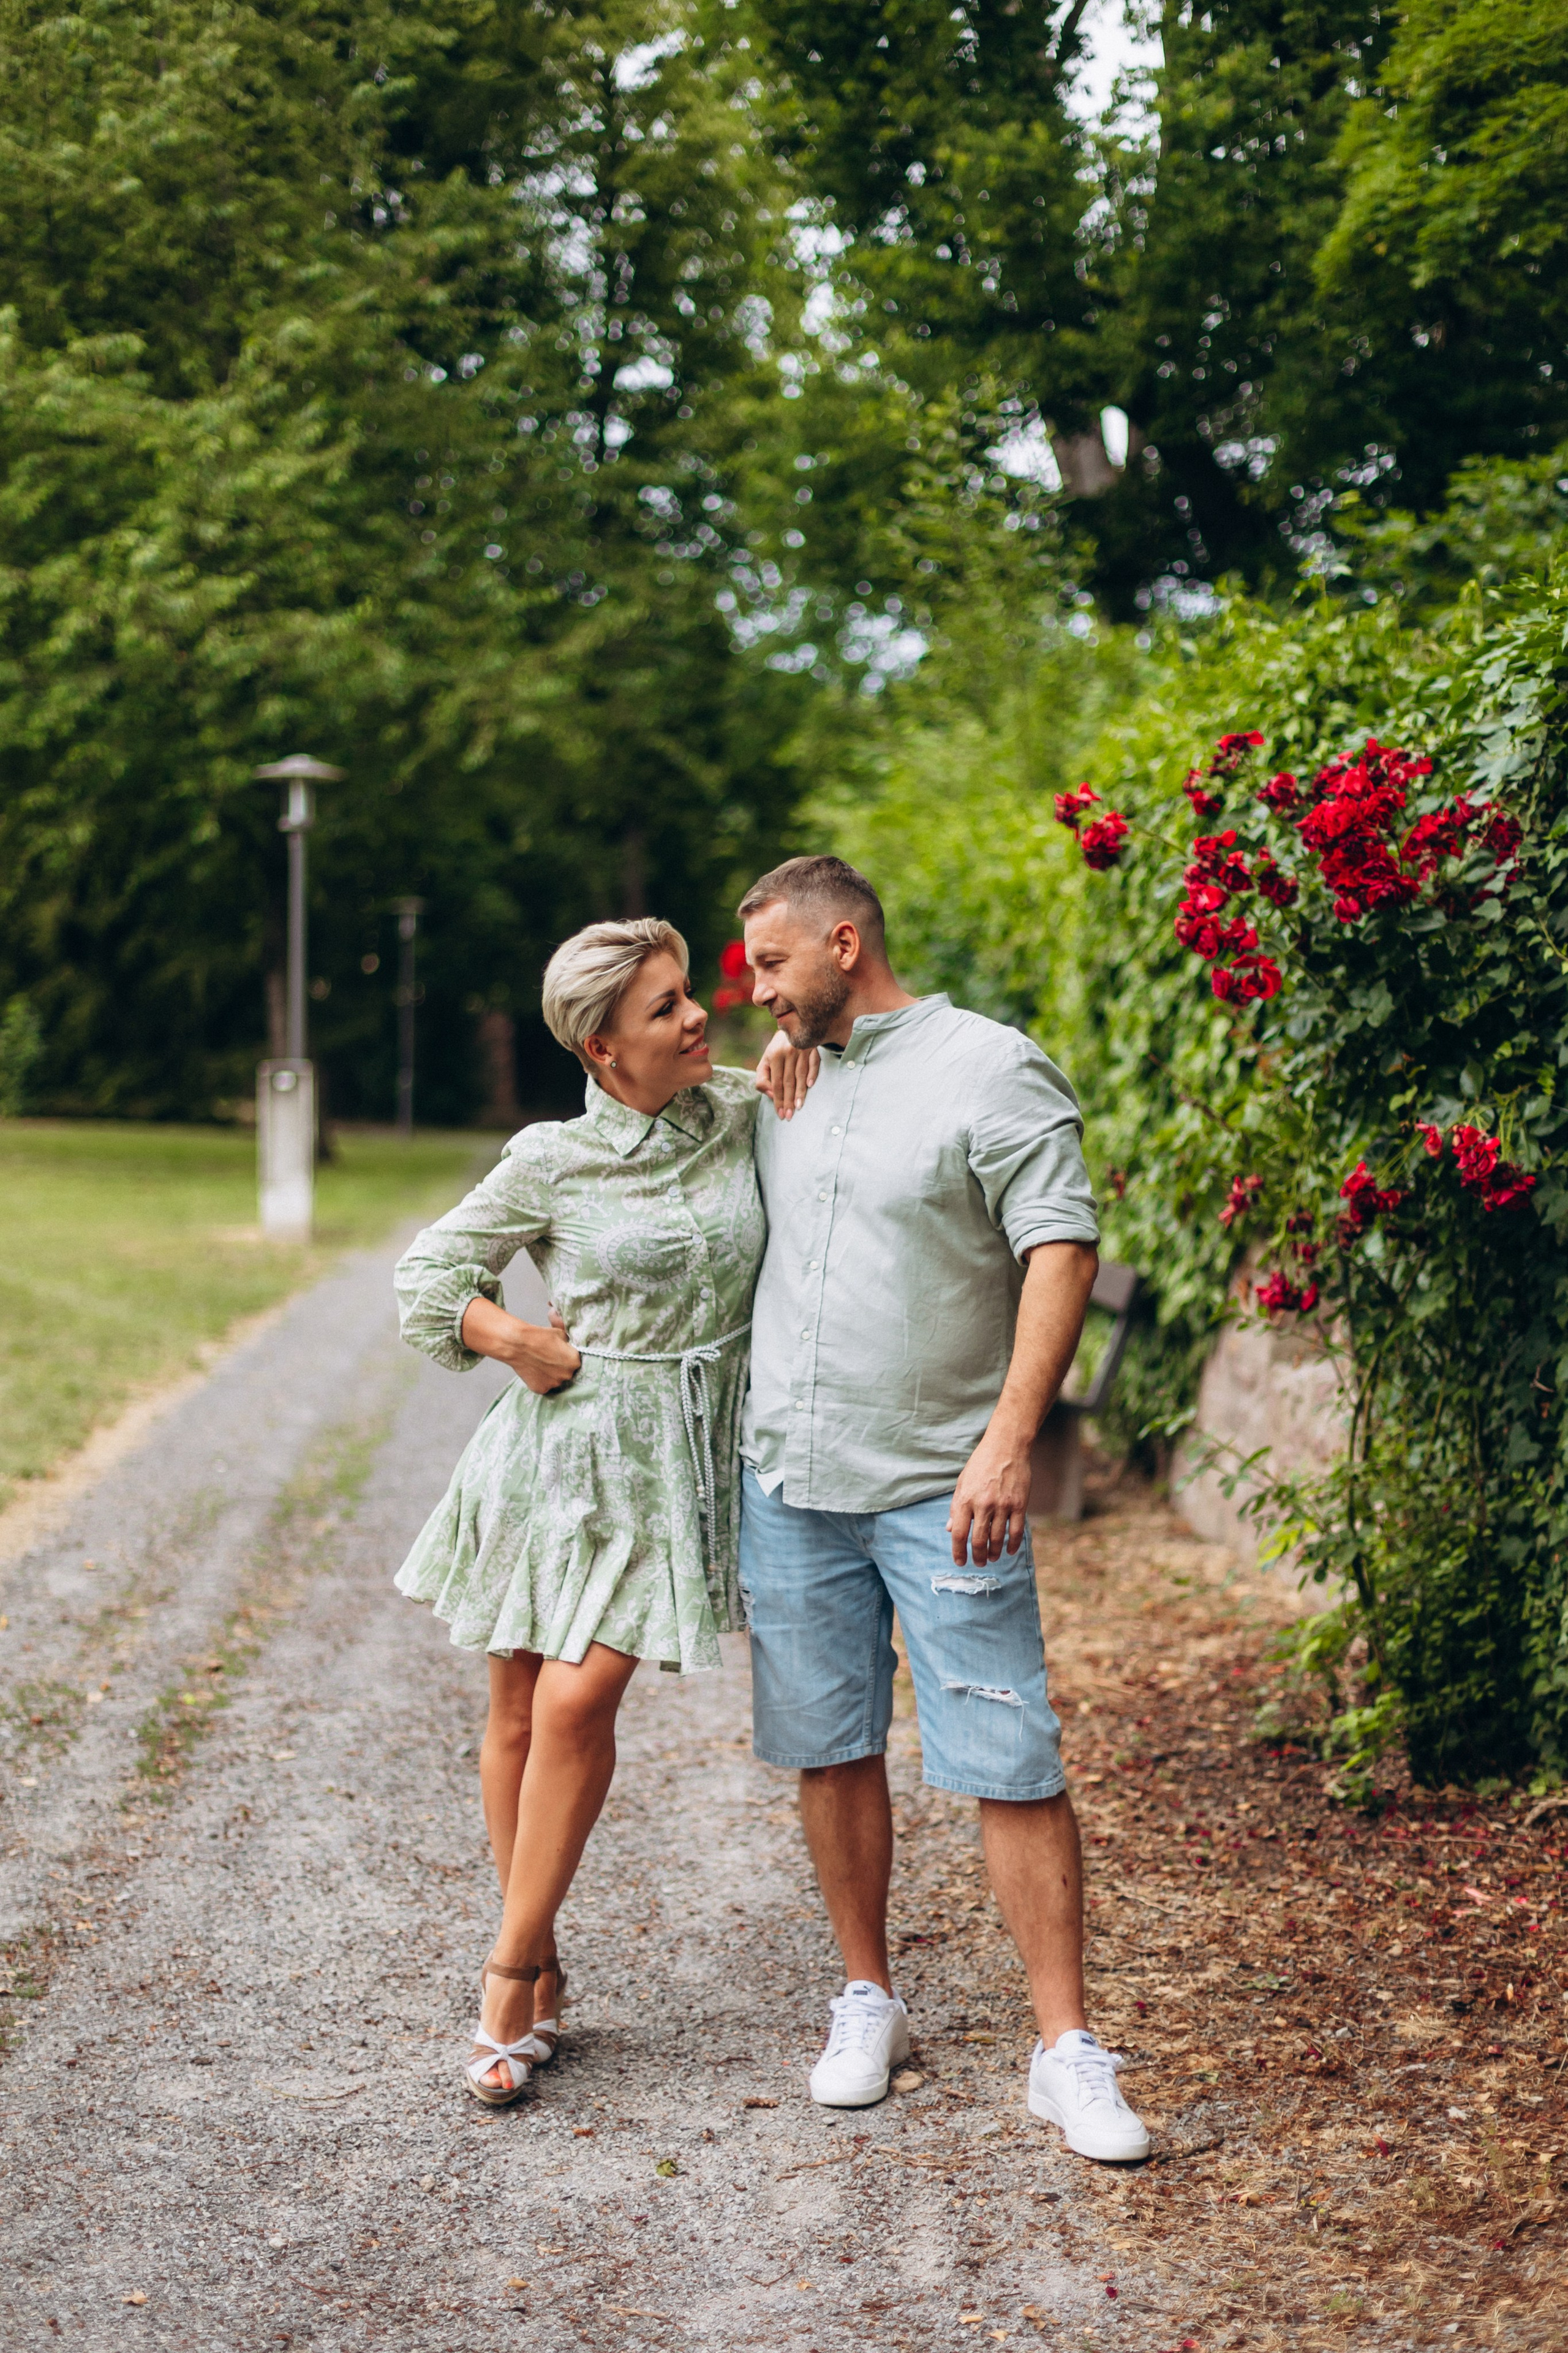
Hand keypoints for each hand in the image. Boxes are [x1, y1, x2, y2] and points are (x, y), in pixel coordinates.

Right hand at [461, 1292, 580, 1394]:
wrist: (518, 1344)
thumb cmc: (539, 1336)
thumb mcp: (559, 1333)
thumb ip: (568, 1340)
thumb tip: (569, 1341)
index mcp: (574, 1361)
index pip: (574, 1361)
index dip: (566, 1356)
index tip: (559, 1353)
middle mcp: (567, 1375)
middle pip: (566, 1372)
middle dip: (559, 1367)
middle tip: (548, 1358)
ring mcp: (553, 1383)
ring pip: (555, 1380)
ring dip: (550, 1374)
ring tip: (539, 1363)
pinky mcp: (541, 1389)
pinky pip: (543, 1385)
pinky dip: (539, 1379)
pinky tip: (534, 1369)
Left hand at [753, 1029, 819, 1118]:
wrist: (792, 1028)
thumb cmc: (776, 1050)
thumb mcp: (765, 1062)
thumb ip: (763, 1079)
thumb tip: (771, 1095)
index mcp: (774, 1056)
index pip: (776, 1083)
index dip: (778, 1099)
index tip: (781, 1113)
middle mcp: (787, 1052)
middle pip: (788, 1081)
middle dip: (789, 1100)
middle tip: (790, 1116)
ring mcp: (801, 1049)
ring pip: (801, 1074)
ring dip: (800, 1092)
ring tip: (799, 1107)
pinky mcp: (812, 1047)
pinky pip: (814, 1063)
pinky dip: (812, 1073)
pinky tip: (810, 1085)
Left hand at [947, 1421, 1033, 1565]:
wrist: (1006, 1446)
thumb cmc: (981, 1464)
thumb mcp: (962, 1482)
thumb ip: (956, 1507)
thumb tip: (949, 1529)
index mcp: (965, 1499)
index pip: (958, 1533)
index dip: (958, 1551)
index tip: (959, 1561)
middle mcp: (983, 1504)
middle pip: (978, 1540)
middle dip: (977, 1556)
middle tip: (979, 1563)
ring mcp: (1002, 1505)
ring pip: (997, 1538)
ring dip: (994, 1553)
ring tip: (992, 1558)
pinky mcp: (1019, 1504)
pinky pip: (1016, 1531)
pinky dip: (1012, 1544)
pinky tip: (1009, 1551)